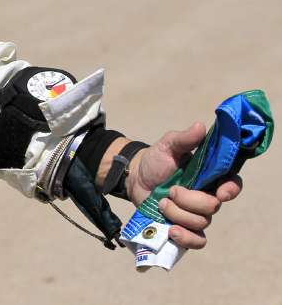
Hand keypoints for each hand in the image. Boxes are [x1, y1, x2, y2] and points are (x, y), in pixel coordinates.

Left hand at [125, 123, 243, 249]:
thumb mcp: (168, 145)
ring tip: (161, 203)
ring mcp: (195, 214)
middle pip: (212, 207)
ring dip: (178, 213)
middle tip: (171, 190)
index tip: (220, 191)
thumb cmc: (156, 160)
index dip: (230, 190)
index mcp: (209, 176)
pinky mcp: (184, 228)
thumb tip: (200, 126)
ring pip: (201, 223)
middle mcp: (206, 196)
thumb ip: (184, 139)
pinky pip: (197, 241)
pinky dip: (186, 238)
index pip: (232, 185)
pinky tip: (172, 230)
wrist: (135, 178)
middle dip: (190, 200)